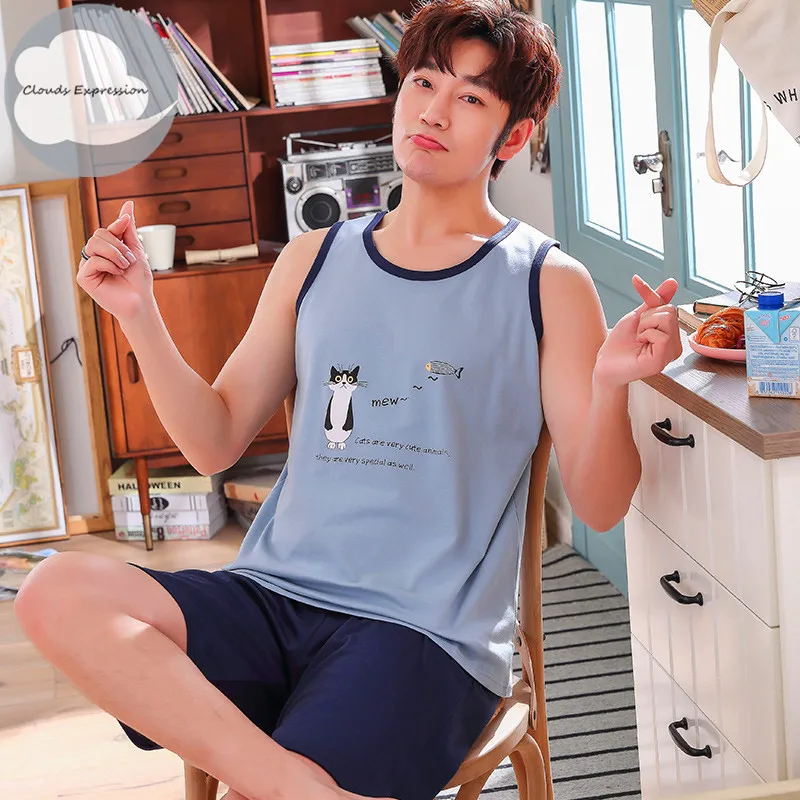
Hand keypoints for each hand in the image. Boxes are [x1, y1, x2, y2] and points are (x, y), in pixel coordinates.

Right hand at [76, 200, 153, 323]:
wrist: (140, 301)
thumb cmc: (138, 279)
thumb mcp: (135, 249)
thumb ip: (128, 228)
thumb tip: (128, 205)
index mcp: (105, 249)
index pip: (105, 229)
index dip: (116, 225)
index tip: (126, 221)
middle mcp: (93, 255)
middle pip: (98, 234)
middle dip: (118, 245)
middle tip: (129, 260)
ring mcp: (87, 266)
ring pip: (93, 244)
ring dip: (115, 254)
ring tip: (124, 267)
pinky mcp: (84, 277)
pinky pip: (93, 260)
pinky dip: (109, 265)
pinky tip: (116, 274)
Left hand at [592, 274, 682, 388]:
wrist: (604, 364)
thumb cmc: (620, 343)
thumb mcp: (638, 317)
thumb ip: (655, 300)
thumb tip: (673, 282)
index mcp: (671, 335)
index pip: (668, 306)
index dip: (650, 294)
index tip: (635, 280)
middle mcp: (675, 345)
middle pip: (669, 311)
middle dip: (646, 317)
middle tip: (637, 333)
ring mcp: (670, 354)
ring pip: (666, 319)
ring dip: (644, 326)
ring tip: (639, 340)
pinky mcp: (662, 361)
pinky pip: (661, 335)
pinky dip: (646, 334)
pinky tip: (640, 345)